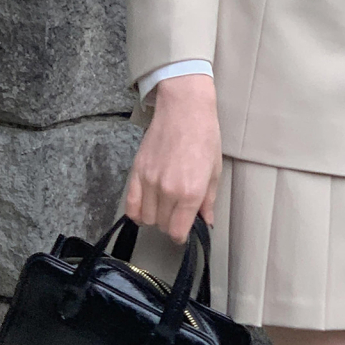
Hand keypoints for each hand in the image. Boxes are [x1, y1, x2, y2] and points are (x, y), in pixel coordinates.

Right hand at [124, 73, 221, 243]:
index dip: (181, 235)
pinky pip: (130, 204)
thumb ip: (208, 201)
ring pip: (146, 218)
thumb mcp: (214, 171)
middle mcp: (168, 190)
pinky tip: (145, 209)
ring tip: (164, 206)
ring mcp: (149, 181)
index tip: (184, 230)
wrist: (184, 109)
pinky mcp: (136, 171)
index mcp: (191, 192)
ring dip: (155, 217)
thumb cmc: (204, 136)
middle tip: (178, 213)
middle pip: (162, 225)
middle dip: (170, 224)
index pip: (178, 231)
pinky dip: (136, 212)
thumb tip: (207, 222)